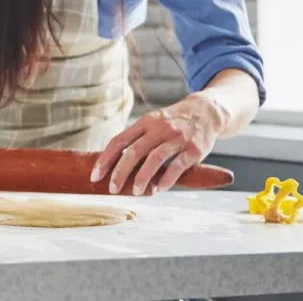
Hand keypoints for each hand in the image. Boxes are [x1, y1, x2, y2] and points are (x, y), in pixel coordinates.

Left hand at [91, 91, 227, 194]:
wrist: (207, 110)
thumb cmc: (174, 122)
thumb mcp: (154, 122)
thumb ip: (137, 139)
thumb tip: (113, 164)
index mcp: (145, 122)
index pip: (119, 140)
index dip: (105, 159)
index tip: (95, 176)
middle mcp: (160, 128)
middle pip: (134, 151)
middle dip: (120, 172)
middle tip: (112, 189)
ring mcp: (178, 138)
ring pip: (155, 158)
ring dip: (143, 177)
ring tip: (135, 191)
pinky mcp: (195, 149)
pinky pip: (178, 165)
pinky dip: (168, 178)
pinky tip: (161, 188)